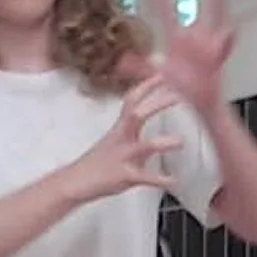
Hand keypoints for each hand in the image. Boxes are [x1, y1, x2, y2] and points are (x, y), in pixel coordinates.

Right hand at [62, 74, 183, 203]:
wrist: (75, 182)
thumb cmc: (99, 161)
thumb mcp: (115, 139)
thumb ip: (132, 127)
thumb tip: (147, 116)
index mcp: (120, 129)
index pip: (132, 101)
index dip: (146, 87)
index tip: (161, 74)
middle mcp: (122, 139)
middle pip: (137, 115)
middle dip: (157, 104)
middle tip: (177, 96)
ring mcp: (123, 157)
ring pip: (144, 146)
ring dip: (164, 143)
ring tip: (181, 142)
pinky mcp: (125, 176)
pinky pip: (146, 177)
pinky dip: (162, 179)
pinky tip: (174, 180)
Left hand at [143, 0, 235, 116]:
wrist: (202, 99)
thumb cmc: (182, 86)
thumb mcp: (159, 75)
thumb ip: (141, 67)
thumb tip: (121, 62)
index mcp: (177, 41)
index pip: (167, 16)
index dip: (161, 1)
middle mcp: (193, 37)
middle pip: (193, 7)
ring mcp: (207, 44)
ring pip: (213, 18)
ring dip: (216, 6)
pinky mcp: (219, 55)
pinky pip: (226, 44)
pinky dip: (230, 38)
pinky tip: (235, 27)